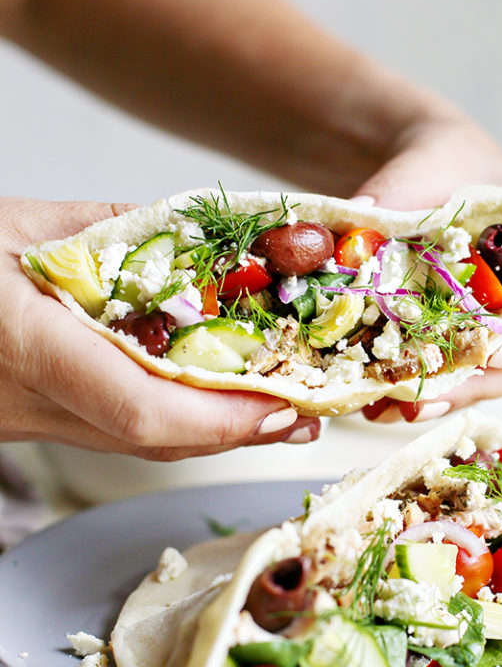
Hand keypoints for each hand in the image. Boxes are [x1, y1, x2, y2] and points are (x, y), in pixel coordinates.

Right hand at [0, 199, 319, 457]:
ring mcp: (17, 423)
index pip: (136, 407)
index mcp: (15, 341)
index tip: (281, 404)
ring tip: (277, 408)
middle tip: (307, 411)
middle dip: (237, 431)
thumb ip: (114, 230)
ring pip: (133, 445)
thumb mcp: (18, 222)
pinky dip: (168, 423)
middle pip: (149, 440)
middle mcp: (18, 401)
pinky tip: (208, 403)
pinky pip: (108, 434)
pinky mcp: (23, 425)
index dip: (218, 417)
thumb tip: (202, 238)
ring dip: (211, 433)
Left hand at [355, 117, 501, 421]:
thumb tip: (360, 222)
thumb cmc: (448, 161)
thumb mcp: (432, 161)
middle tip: (428, 391)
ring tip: (393, 402)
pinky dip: (415, 392)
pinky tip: (375, 401)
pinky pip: (450, 382)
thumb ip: (403, 191)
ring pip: (489, 383)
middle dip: (480, 382)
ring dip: (445, 396)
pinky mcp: (461, 348)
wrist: (417, 177)